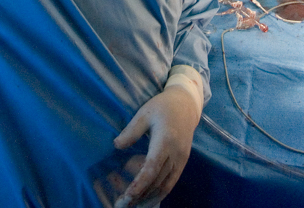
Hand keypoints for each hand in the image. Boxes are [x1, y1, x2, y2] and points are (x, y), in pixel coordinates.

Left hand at [112, 87, 200, 207]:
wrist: (186, 105)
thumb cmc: (162, 107)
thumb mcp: (144, 113)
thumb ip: (131, 131)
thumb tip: (117, 145)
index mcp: (165, 141)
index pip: (151, 168)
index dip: (140, 184)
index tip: (127, 195)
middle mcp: (175, 154)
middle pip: (158, 181)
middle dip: (141, 195)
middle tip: (123, 204)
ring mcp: (181, 159)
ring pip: (166, 185)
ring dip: (150, 197)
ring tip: (133, 205)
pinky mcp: (183, 162)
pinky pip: (172, 182)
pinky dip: (160, 193)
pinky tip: (148, 199)